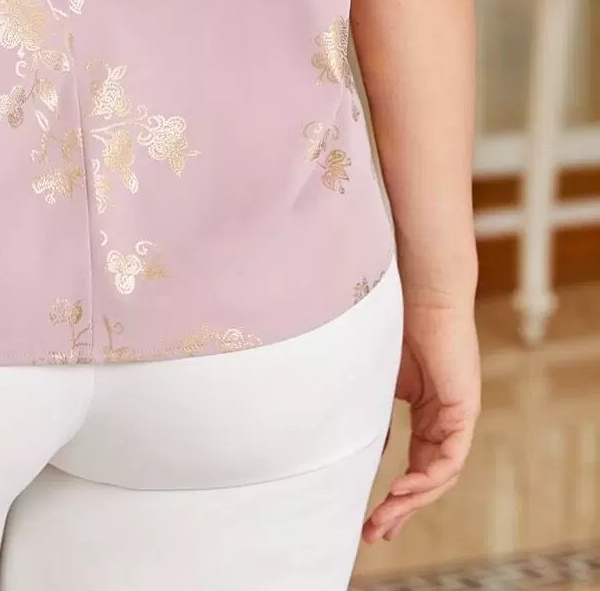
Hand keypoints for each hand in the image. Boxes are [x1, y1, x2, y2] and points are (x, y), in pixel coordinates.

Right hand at [363, 296, 479, 544]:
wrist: (417, 288)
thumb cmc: (392, 319)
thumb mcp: (375, 376)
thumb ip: (371, 410)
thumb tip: (355, 448)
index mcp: (427, 409)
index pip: (415, 463)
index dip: (396, 493)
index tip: (372, 517)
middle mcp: (445, 417)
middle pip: (427, 477)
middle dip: (400, 508)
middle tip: (375, 532)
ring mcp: (457, 414)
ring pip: (440, 475)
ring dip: (411, 500)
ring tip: (383, 518)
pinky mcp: (463, 409)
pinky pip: (450, 458)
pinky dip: (426, 478)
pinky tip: (400, 488)